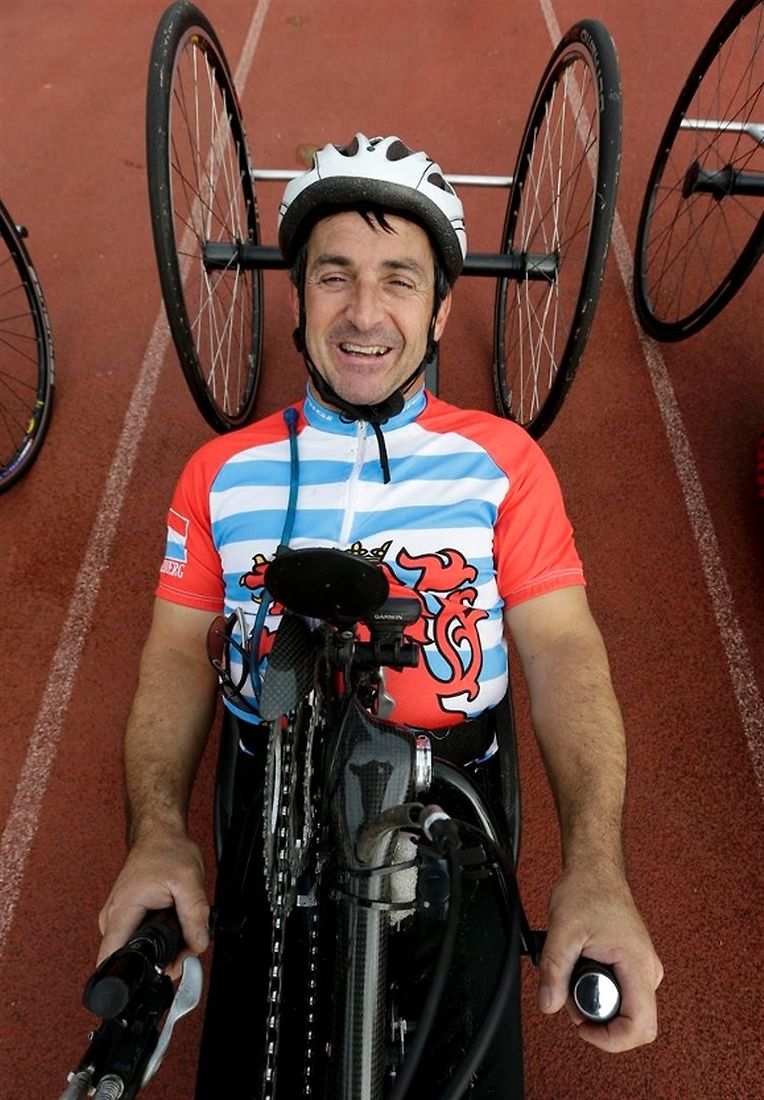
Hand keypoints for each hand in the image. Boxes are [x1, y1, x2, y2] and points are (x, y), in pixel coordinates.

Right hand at [97, 826, 209, 979]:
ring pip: (139, 951)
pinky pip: (140, 938)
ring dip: (163, 947)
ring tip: (178, 923)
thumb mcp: (188, 881)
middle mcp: (112, 918)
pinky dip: (160, 936)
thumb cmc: (167, 850)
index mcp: (121, 911)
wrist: (159, 834)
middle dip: (163, 959)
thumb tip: (198, 944)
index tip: (163, 969)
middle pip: (133, 960)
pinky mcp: (125, 917)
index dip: (138, 974)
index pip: (113, 959)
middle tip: (185, 941)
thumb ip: (195, 915)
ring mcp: (117, 918)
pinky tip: (171, 920)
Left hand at [538, 864, 662, 1051]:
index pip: (641, 1027)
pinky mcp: (634, 964)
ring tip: (573, 977)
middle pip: (634, 1023)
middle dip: (599, 1021)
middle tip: (569, 996)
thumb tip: (548, 1005)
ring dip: (596, 1004)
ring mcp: (643, 968)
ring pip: (627, 1009)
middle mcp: (649, 971)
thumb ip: (554, 970)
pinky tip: (582, 972)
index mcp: (638, 965)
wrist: (595, 870)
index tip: (583, 1029)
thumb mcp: (563, 930)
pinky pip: (623, 994)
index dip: (611, 1040)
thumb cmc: (587, 891)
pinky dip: (598, 991)